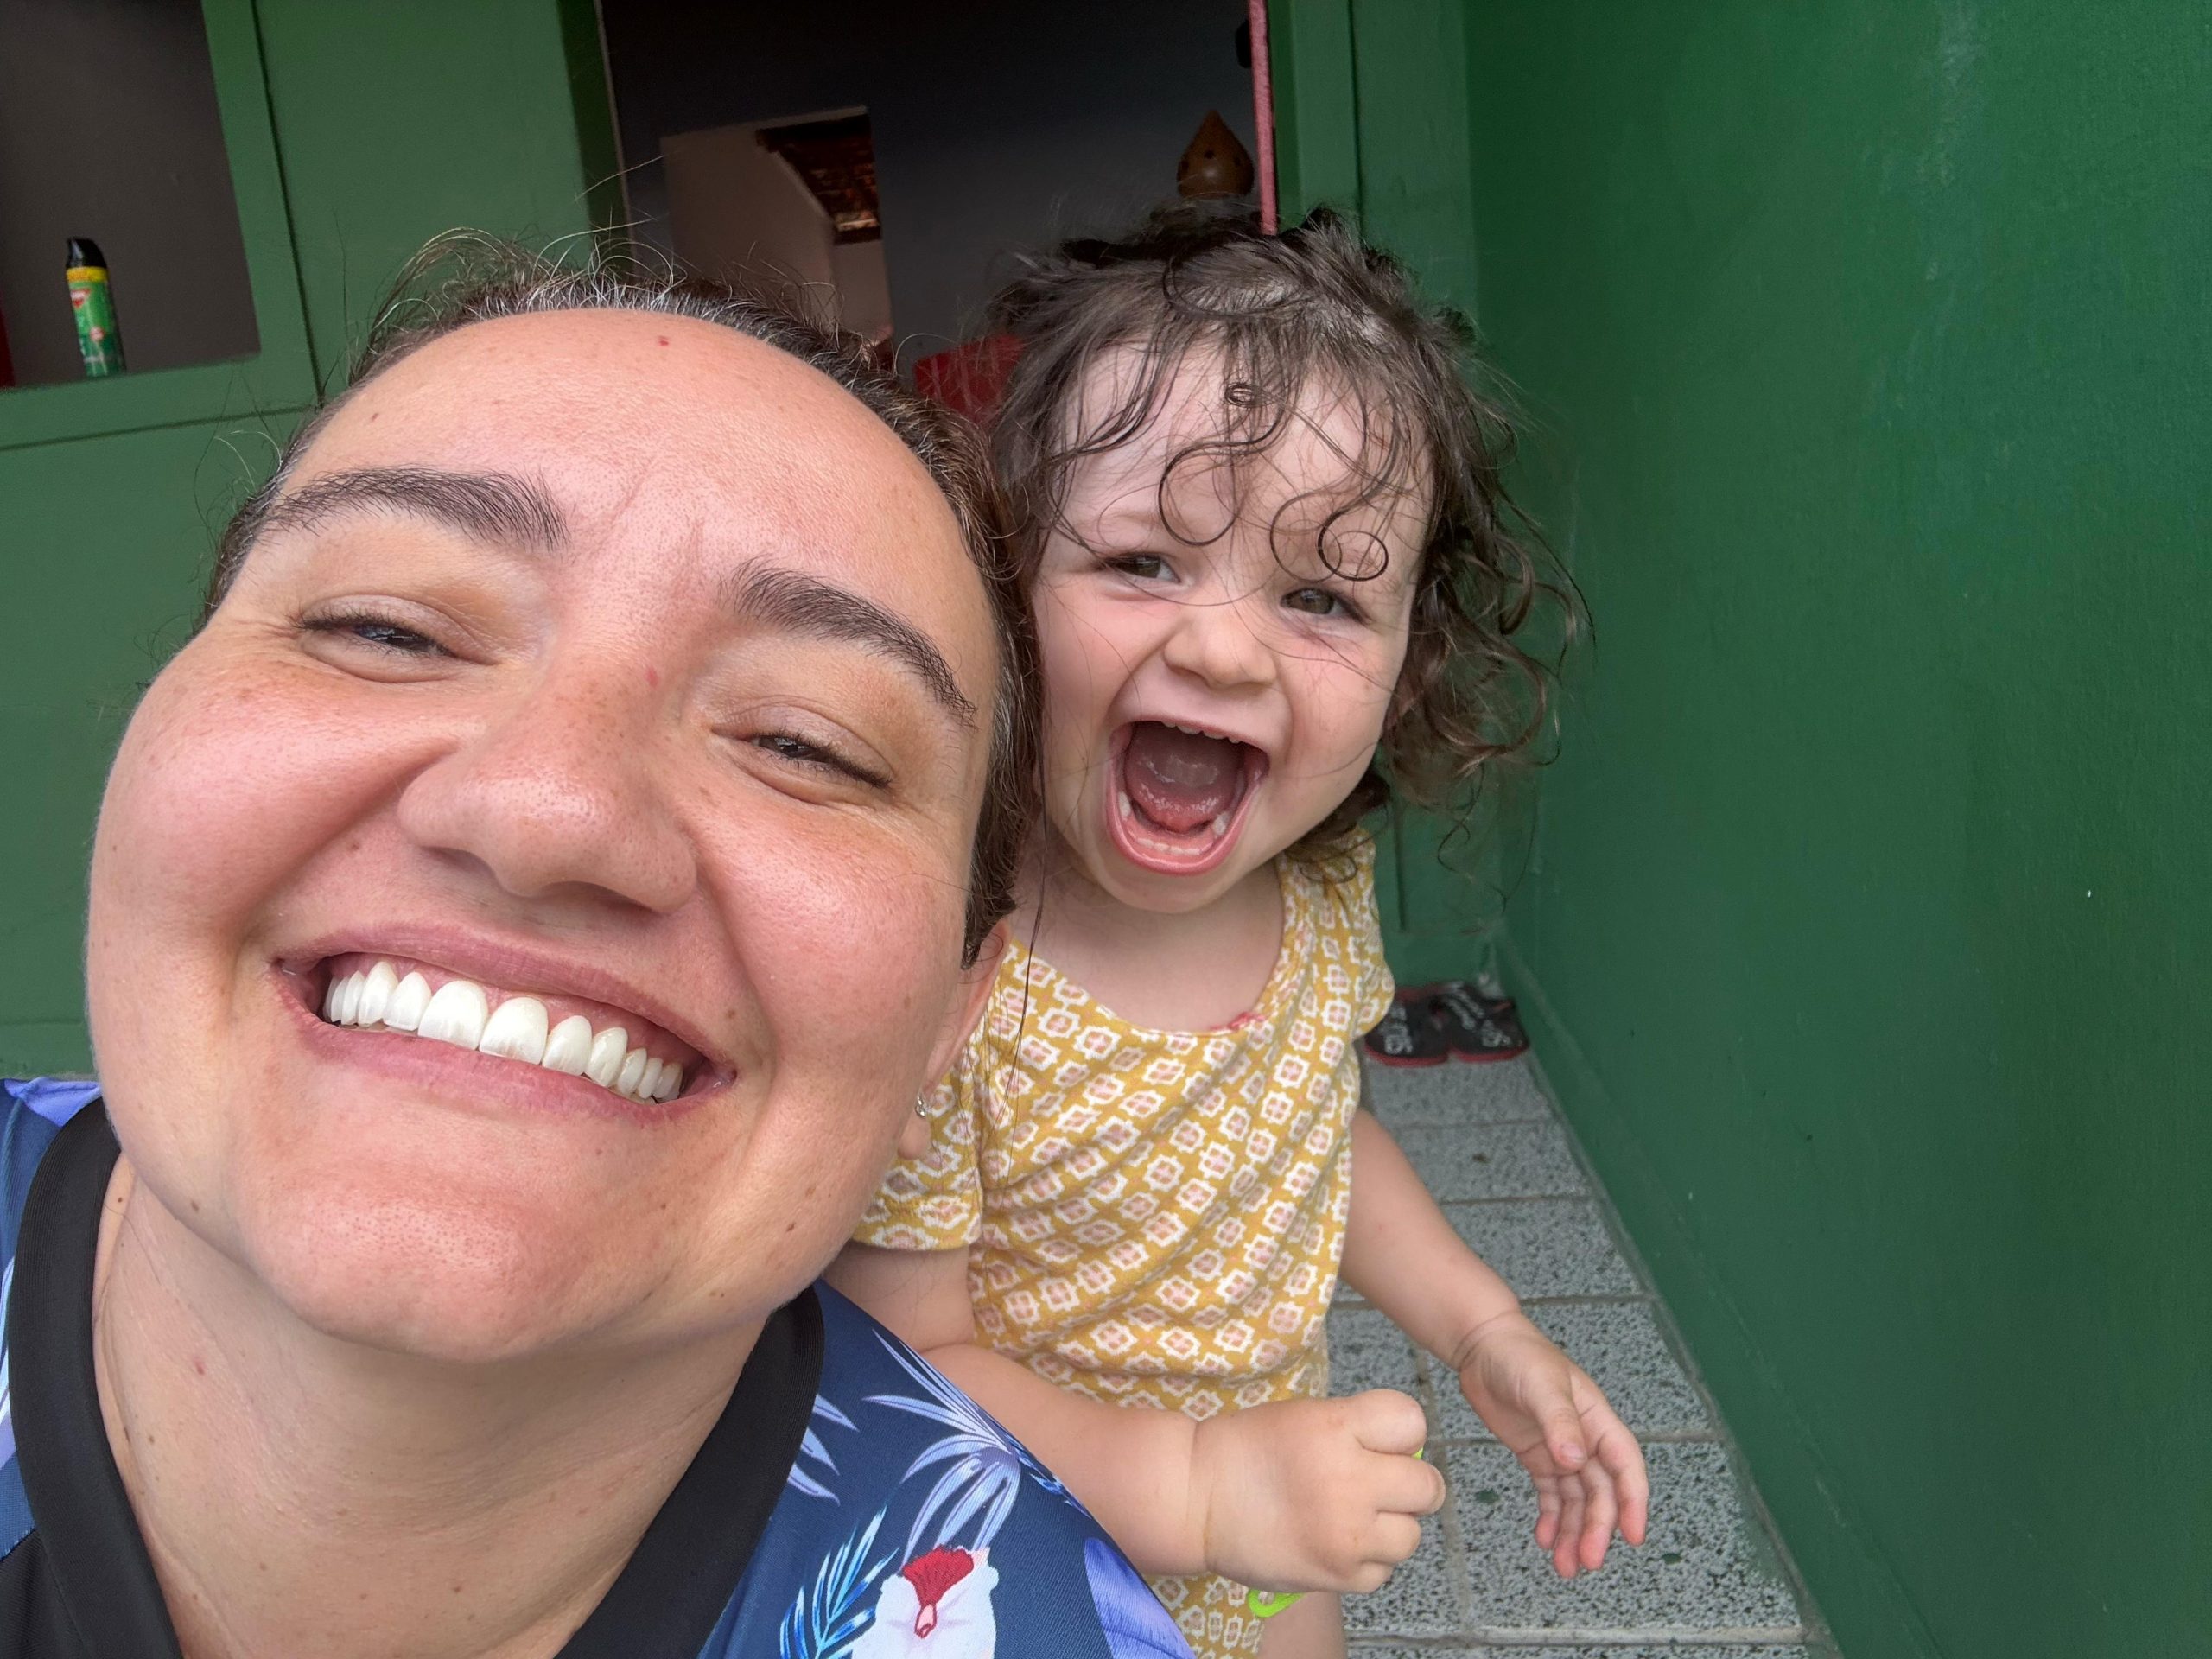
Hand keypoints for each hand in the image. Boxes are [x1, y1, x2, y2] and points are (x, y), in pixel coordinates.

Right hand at [1187, 1390, 1442, 1593]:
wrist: (1197, 1498)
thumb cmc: (1249, 1449)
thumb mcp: (1306, 1415)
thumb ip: (1358, 1429)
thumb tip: (1408, 1454)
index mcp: (1337, 1428)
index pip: (1413, 1422)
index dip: (1401, 1433)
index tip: (1381, 1442)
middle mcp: (1349, 1480)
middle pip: (1428, 1486)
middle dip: (1408, 1485)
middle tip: (1378, 1486)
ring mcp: (1347, 1533)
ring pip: (1411, 1535)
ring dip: (1389, 1528)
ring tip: (1353, 1518)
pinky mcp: (1338, 1575)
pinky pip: (1382, 1572)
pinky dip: (1365, 1561)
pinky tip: (1335, 1543)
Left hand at [1453, 1311, 1649, 1577]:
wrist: (1482, 1344)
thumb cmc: (1518, 1354)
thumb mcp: (1540, 1385)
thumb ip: (1559, 1422)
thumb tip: (1577, 1460)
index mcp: (1597, 1418)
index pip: (1625, 1465)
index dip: (1633, 1501)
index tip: (1633, 1536)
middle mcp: (1585, 1438)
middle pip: (1601, 1492)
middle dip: (1597, 1528)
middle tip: (1587, 1561)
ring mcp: (1561, 1449)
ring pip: (1578, 1500)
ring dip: (1575, 1532)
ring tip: (1566, 1566)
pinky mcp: (1537, 1455)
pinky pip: (1552, 1494)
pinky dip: (1552, 1518)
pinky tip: (1546, 1539)